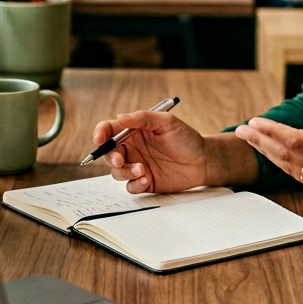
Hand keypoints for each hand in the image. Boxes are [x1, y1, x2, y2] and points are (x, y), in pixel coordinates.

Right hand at [92, 111, 210, 193]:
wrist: (203, 161)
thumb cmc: (186, 138)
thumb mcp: (167, 122)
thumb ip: (143, 118)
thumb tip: (120, 117)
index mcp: (133, 131)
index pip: (110, 130)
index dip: (100, 133)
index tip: (99, 139)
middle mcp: (132, 149)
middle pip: (109, 153)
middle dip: (111, 157)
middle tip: (120, 160)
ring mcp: (137, 166)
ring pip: (117, 172)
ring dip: (124, 172)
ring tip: (142, 170)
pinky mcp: (144, 182)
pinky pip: (130, 186)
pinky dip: (134, 184)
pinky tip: (147, 180)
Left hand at [233, 81, 302, 214]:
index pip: (294, 140)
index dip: (272, 131)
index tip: (254, 122)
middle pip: (283, 154)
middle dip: (259, 141)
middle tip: (239, 131)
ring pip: (287, 167)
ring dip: (266, 153)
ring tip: (250, 140)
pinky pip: (296, 176)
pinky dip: (280, 164)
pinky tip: (273, 156)